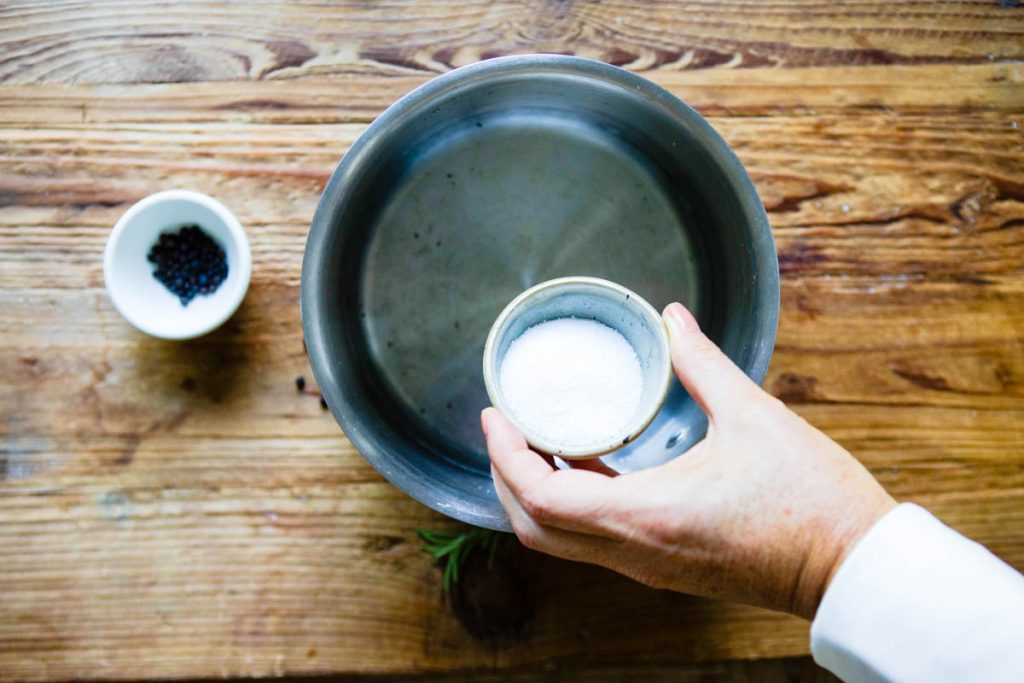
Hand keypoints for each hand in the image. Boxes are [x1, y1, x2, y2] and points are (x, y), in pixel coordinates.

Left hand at [483, 302, 895, 618]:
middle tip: (505, 427)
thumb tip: (673, 317)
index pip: (540, 496)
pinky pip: (596, 541)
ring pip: (562, 541)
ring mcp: (648, 566)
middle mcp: (634, 551)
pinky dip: (574, 503)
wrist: (850, 565)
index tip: (496, 415)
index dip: (505, 456)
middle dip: (507, 477)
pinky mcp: (665, 568)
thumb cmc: (809, 498)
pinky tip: (588, 461)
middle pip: (536, 528)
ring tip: (537, 438)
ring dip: (537, 492)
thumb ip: (702, 362)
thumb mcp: (752, 415)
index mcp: (645, 515)